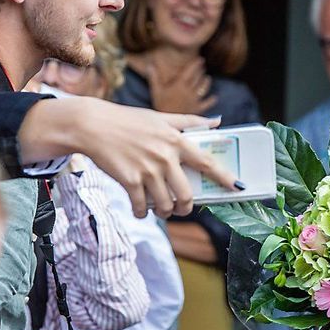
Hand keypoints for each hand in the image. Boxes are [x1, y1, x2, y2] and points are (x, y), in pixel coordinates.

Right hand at [18, 98, 238, 217]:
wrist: (93, 125)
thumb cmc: (127, 120)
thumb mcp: (160, 117)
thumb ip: (190, 121)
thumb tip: (217, 121)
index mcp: (176, 140)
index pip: (207, 162)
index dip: (224, 177)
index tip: (237, 187)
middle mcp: (165, 157)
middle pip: (186, 195)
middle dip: (186, 207)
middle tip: (181, 208)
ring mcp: (147, 171)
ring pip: (165, 205)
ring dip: (164, 212)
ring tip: (160, 209)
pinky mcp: (129, 181)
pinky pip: (142, 207)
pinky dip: (142, 212)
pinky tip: (140, 209)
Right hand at [147, 57, 217, 114]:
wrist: (166, 121)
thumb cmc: (160, 105)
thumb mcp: (156, 90)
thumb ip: (154, 77)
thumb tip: (149, 65)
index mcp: (179, 85)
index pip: (190, 71)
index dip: (196, 65)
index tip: (200, 59)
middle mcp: (189, 91)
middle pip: (197, 78)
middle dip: (201, 71)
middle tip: (203, 67)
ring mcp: (194, 100)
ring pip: (203, 88)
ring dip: (206, 82)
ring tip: (207, 78)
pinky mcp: (197, 109)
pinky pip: (206, 103)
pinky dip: (211, 100)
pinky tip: (215, 97)